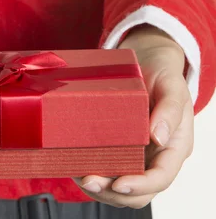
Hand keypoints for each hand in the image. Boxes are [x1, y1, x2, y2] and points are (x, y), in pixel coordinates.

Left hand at [72, 26, 193, 207]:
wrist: (147, 59)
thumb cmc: (162, 72)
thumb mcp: (171, 84)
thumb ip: (170, 108)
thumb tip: (159, 137)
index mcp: (175, 145)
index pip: (162, 177)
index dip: (141, 185)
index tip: (119, 182)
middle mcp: (156, 156)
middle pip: (138, 191)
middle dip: (113, 190)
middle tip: (89, 180)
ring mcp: (137, 155)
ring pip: (120, 186)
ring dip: (99, 187)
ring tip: (78, 174)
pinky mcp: (119, 148)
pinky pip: (107, 169)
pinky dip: (91, 172)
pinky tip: (75, 163)